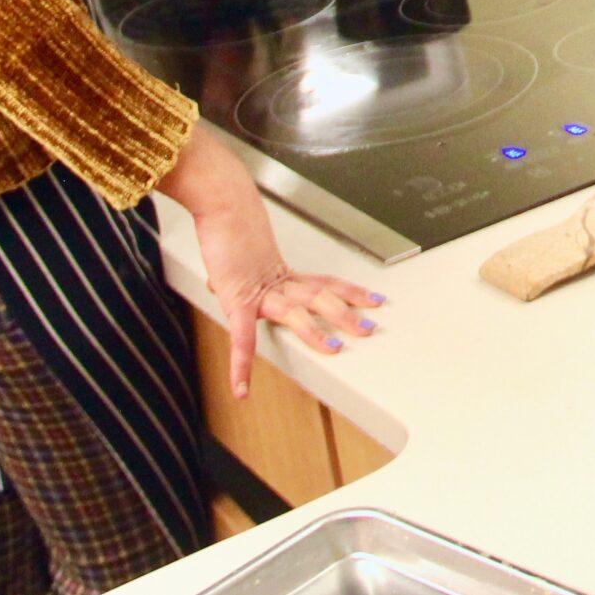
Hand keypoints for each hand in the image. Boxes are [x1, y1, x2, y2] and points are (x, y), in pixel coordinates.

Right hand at [159, 130, 381, 397]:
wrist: (222, 205)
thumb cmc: (228, 226)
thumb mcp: (236, 258)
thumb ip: (233, 279)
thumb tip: (221, 287)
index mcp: (283, 273)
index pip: (326, 284)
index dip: (351, 292)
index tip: (374, 299)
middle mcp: (279, 282)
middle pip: (322, 297)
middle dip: (348, 312)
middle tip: (371, 326)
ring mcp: (261, 292)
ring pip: (298, 313)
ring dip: (318, 331)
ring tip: (335, 350)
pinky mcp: (238, 301)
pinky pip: (242, 339)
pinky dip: (241, 365)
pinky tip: (242, 389)